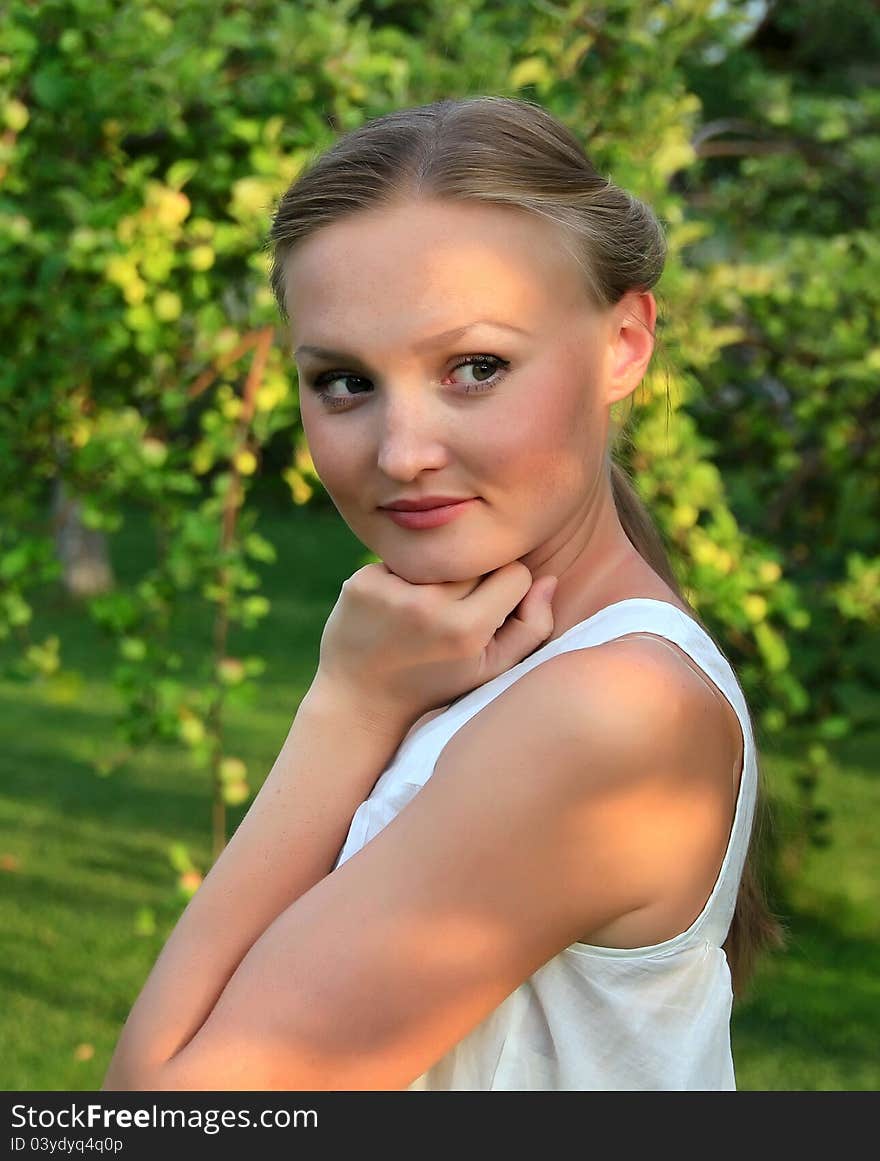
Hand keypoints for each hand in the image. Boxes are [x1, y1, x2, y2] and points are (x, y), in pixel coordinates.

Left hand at [312, 561, 558, 729]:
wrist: (360, 700)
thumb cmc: (436, 683)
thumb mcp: (492, 670)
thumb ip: (532, 628)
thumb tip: (548, 579)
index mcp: (466, 629)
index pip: (515, 574)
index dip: (508, 592)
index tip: (490, 614)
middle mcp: (427, 605)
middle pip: (476, 562)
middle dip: (473, 582)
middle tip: (452, 614)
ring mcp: (390, 590)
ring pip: (439, 555)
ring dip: (438, 576)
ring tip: (422, 613)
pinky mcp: (361, 581)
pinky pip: (401, 559)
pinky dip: (402, 577)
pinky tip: (393, 609)